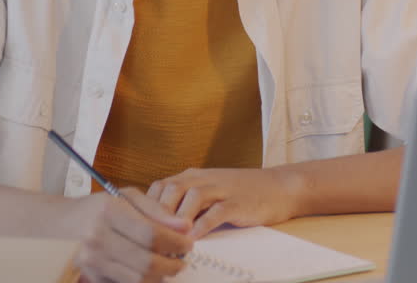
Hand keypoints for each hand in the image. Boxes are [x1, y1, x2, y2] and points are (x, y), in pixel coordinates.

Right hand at [68, 188, 192, 282]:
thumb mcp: (127, 197)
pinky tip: (148, 272)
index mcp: (108, 212)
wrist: (62, 224)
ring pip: (138, 279)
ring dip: (159, 276)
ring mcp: (92, 260)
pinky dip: (142, 281)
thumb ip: (157, 210)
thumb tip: (184, 226)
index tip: (187, 243)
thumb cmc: (99, 208)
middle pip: (146, 261)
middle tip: (182, 261)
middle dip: (172, 264)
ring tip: (167, 266)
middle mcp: (97, 237)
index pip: (151, 233)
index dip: (176, 242)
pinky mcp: (91, 276)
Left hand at [146, 168, 302, 238]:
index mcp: (191, 176)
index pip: (159, 187)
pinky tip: (195, 239)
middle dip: (158, 214)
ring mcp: (221, 189)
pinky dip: (203, 226)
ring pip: (191, 198)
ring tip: (169, 240)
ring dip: (178, 220)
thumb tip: (157, 225)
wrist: (278, 187)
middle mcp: (203, 179)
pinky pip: (216, 212)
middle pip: (171, 190)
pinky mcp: (237, 202)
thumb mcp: (207, 192)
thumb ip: (184, 203)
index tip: (139, 227)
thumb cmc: (239, 193)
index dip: (146, 207)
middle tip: (150, 237)